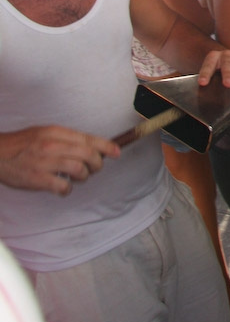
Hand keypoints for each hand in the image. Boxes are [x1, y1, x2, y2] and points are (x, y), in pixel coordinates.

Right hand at [0, 126, 120, 195]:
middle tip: (95, 168)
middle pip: (88, 154)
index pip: (88, 138)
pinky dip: (67, 189)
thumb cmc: (22, 144)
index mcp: (56, 132)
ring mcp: (45, 162)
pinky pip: (63, 186)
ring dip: (84, 177)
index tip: (116, 152)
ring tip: (77, 177)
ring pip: (79, 170)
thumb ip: (66, 138)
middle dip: (98, 163)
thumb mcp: (44, 132)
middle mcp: (52, 145)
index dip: (106, 146)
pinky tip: (63, 188)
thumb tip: (91, 146)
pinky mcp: (37, 179)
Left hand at [197, 49, 229, 106]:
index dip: (205, 73)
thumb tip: (192, 101)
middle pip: (228, 64)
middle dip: (228, 74)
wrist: (229, 58)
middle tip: (227, 85)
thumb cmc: (217, 71)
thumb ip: (205, 82)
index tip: (202, 83)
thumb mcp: (209, 73)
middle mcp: (228, 55)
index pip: (208, 65)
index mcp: (214, 57)